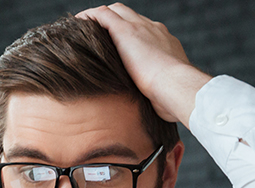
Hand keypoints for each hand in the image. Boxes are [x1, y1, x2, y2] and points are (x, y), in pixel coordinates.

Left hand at [77, 3, 211, 126]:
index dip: (131, 35)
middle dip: (115, 21)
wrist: (175, 86)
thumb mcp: (166, 92)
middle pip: (131, 16)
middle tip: (99, 33)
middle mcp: (154, 30)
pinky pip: (102, 14)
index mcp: (166, 44)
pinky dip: (90, 16)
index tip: (119, 47)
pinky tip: (78, 22)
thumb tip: (154, 109)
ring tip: (85, 27)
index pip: (146, 32)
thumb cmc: (173, 97)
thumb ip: (158, 94)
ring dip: (100, 17)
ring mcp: (140, 27)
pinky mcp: (125, 30)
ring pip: (117, 11)